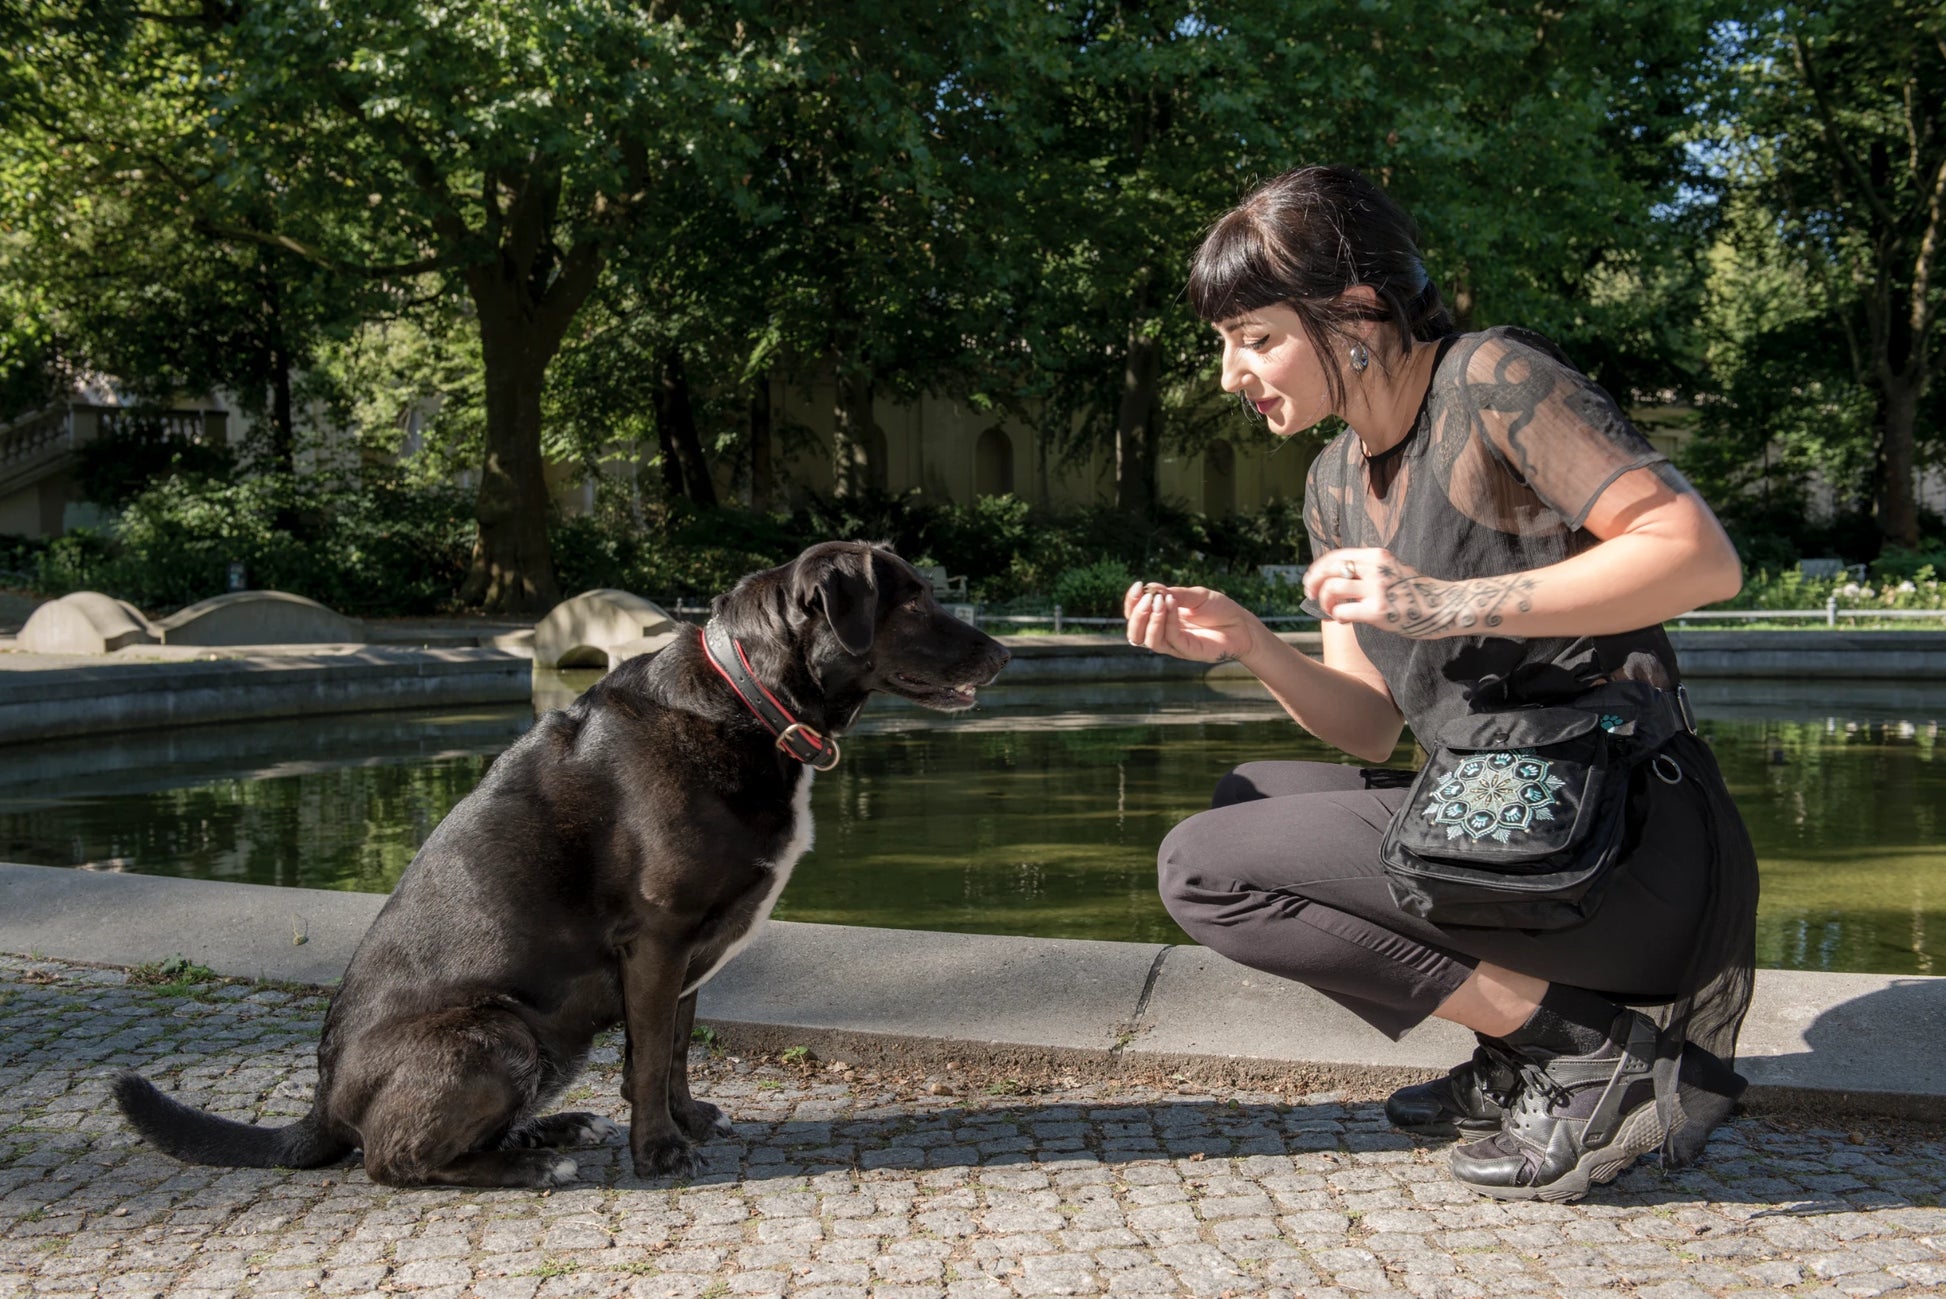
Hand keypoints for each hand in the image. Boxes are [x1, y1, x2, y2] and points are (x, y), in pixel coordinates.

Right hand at [1122, 580, 1259, 662]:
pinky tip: (1172, 604)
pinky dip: (1168, 621)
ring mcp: (1175, 645)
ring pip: (1148, 640)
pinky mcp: (1188, 651)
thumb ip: (1175, 594)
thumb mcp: (1196, 596)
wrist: (1242, 626)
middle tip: (1148, 597)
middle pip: (1135, 632)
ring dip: (1150, 619)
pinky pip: (1171, 639)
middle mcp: (1164, 634)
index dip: (1132, 602)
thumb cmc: (1220, 610)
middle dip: (1137, 614)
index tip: (1138, 585)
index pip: (1136, 616)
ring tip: (1159, 601)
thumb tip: (1151, 587)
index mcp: (1162, 619)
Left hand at [1305, 548, 1533, 639]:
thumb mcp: (1392, 569)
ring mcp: (1377, 589)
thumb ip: (1368, 569)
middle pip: (1329, 570)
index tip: (1310, 581)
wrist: (1445, 606)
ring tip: (1331, 611)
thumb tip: (1335, 577)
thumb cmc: (1416, 591)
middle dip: (1313, 583)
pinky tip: (1343, 620)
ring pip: (1332, 589)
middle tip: (1310, 595)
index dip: (1318, 569)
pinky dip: (1336, 616)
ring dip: (1324, 602)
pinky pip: (1342, 611)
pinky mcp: (1378, 611)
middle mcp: (1375, 567)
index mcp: (1377, 555)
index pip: (1336, 556)